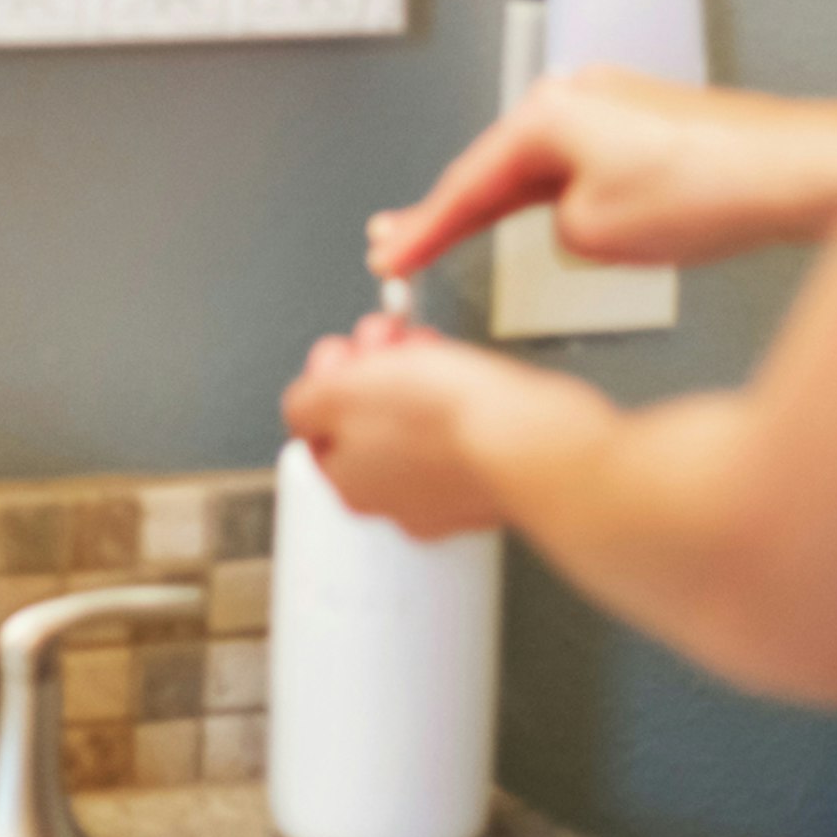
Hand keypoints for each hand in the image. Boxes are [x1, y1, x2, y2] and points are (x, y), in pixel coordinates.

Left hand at [282, 316, 606, 539]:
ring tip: (426, 346)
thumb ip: (306, 403)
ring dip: (411, 374)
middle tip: (387, 337)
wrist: (535, 443)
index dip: (329, 375)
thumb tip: (302, 408)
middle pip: (363, 420)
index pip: (316, 425)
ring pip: (411, 421)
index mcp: (348, 484)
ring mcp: (444, 492)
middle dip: (371, 368)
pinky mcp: (488, 477)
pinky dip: (455, 397)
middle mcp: (392, 499)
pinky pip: (457, 430)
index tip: (348, 348)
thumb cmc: (447, 419)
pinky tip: (464, 375)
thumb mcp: (342, 393)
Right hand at [369, 69, 836, 279]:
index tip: (388, 257)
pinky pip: (580, 166)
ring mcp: (615, 106)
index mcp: (549, 112)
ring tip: (459, 236)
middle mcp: (578, 94)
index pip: (467, 182)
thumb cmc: (712, 189)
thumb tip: (568, 225)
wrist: (798, 172)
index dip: (421, 229)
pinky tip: (553, 222)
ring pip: (540, 167)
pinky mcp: (649, 126)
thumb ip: (556, 232)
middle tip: (400, 243)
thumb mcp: (597, 235)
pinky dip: (554, 196)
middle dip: (449, 210)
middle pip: (496, 165)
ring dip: (505, 205)